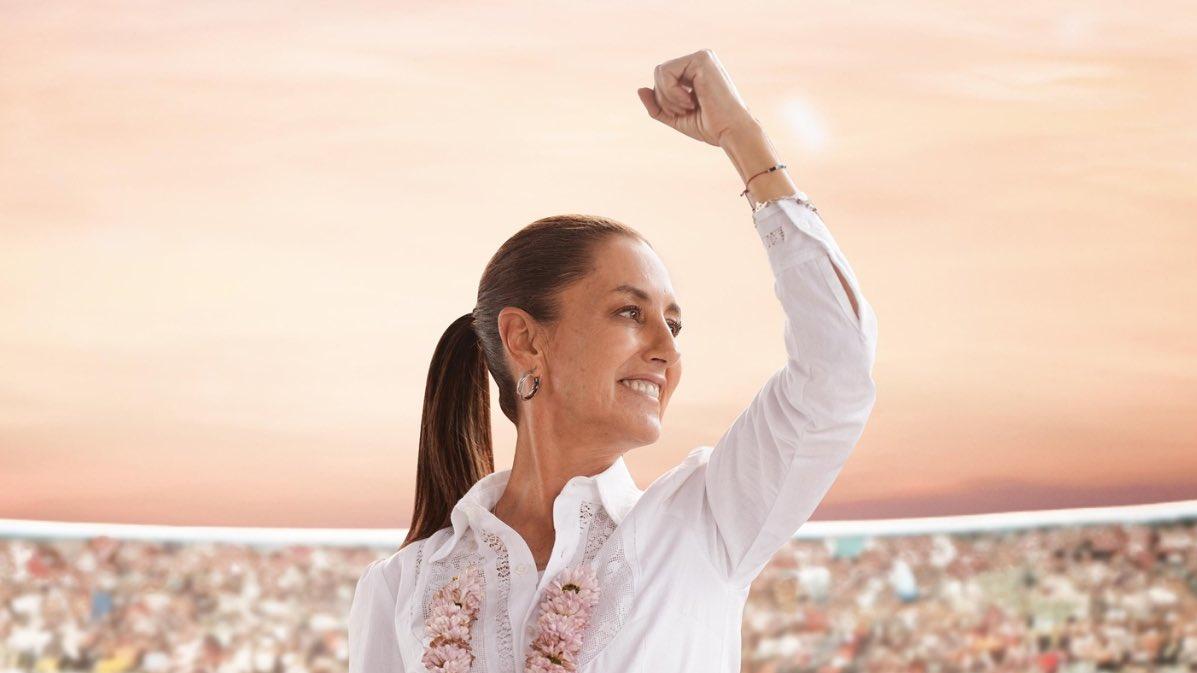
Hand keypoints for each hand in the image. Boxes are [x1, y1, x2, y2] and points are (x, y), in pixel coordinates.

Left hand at [637, 49, 756, 146]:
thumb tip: (640, 89)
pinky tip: (691, 101)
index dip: (663, 100)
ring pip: (660, 72)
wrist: (731, 132)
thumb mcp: (675, 117)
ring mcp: (702, 57)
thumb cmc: (710, 127)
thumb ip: (656, 105)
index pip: (662, 78)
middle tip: (685, 111)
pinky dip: (672, 93)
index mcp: (695, 71)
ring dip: (668, 97)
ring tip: (689, 107)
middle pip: (659, 73)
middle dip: (664, 98)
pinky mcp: (701, 59)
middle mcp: (699, 60)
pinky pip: (666, 72)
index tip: (684, 112)